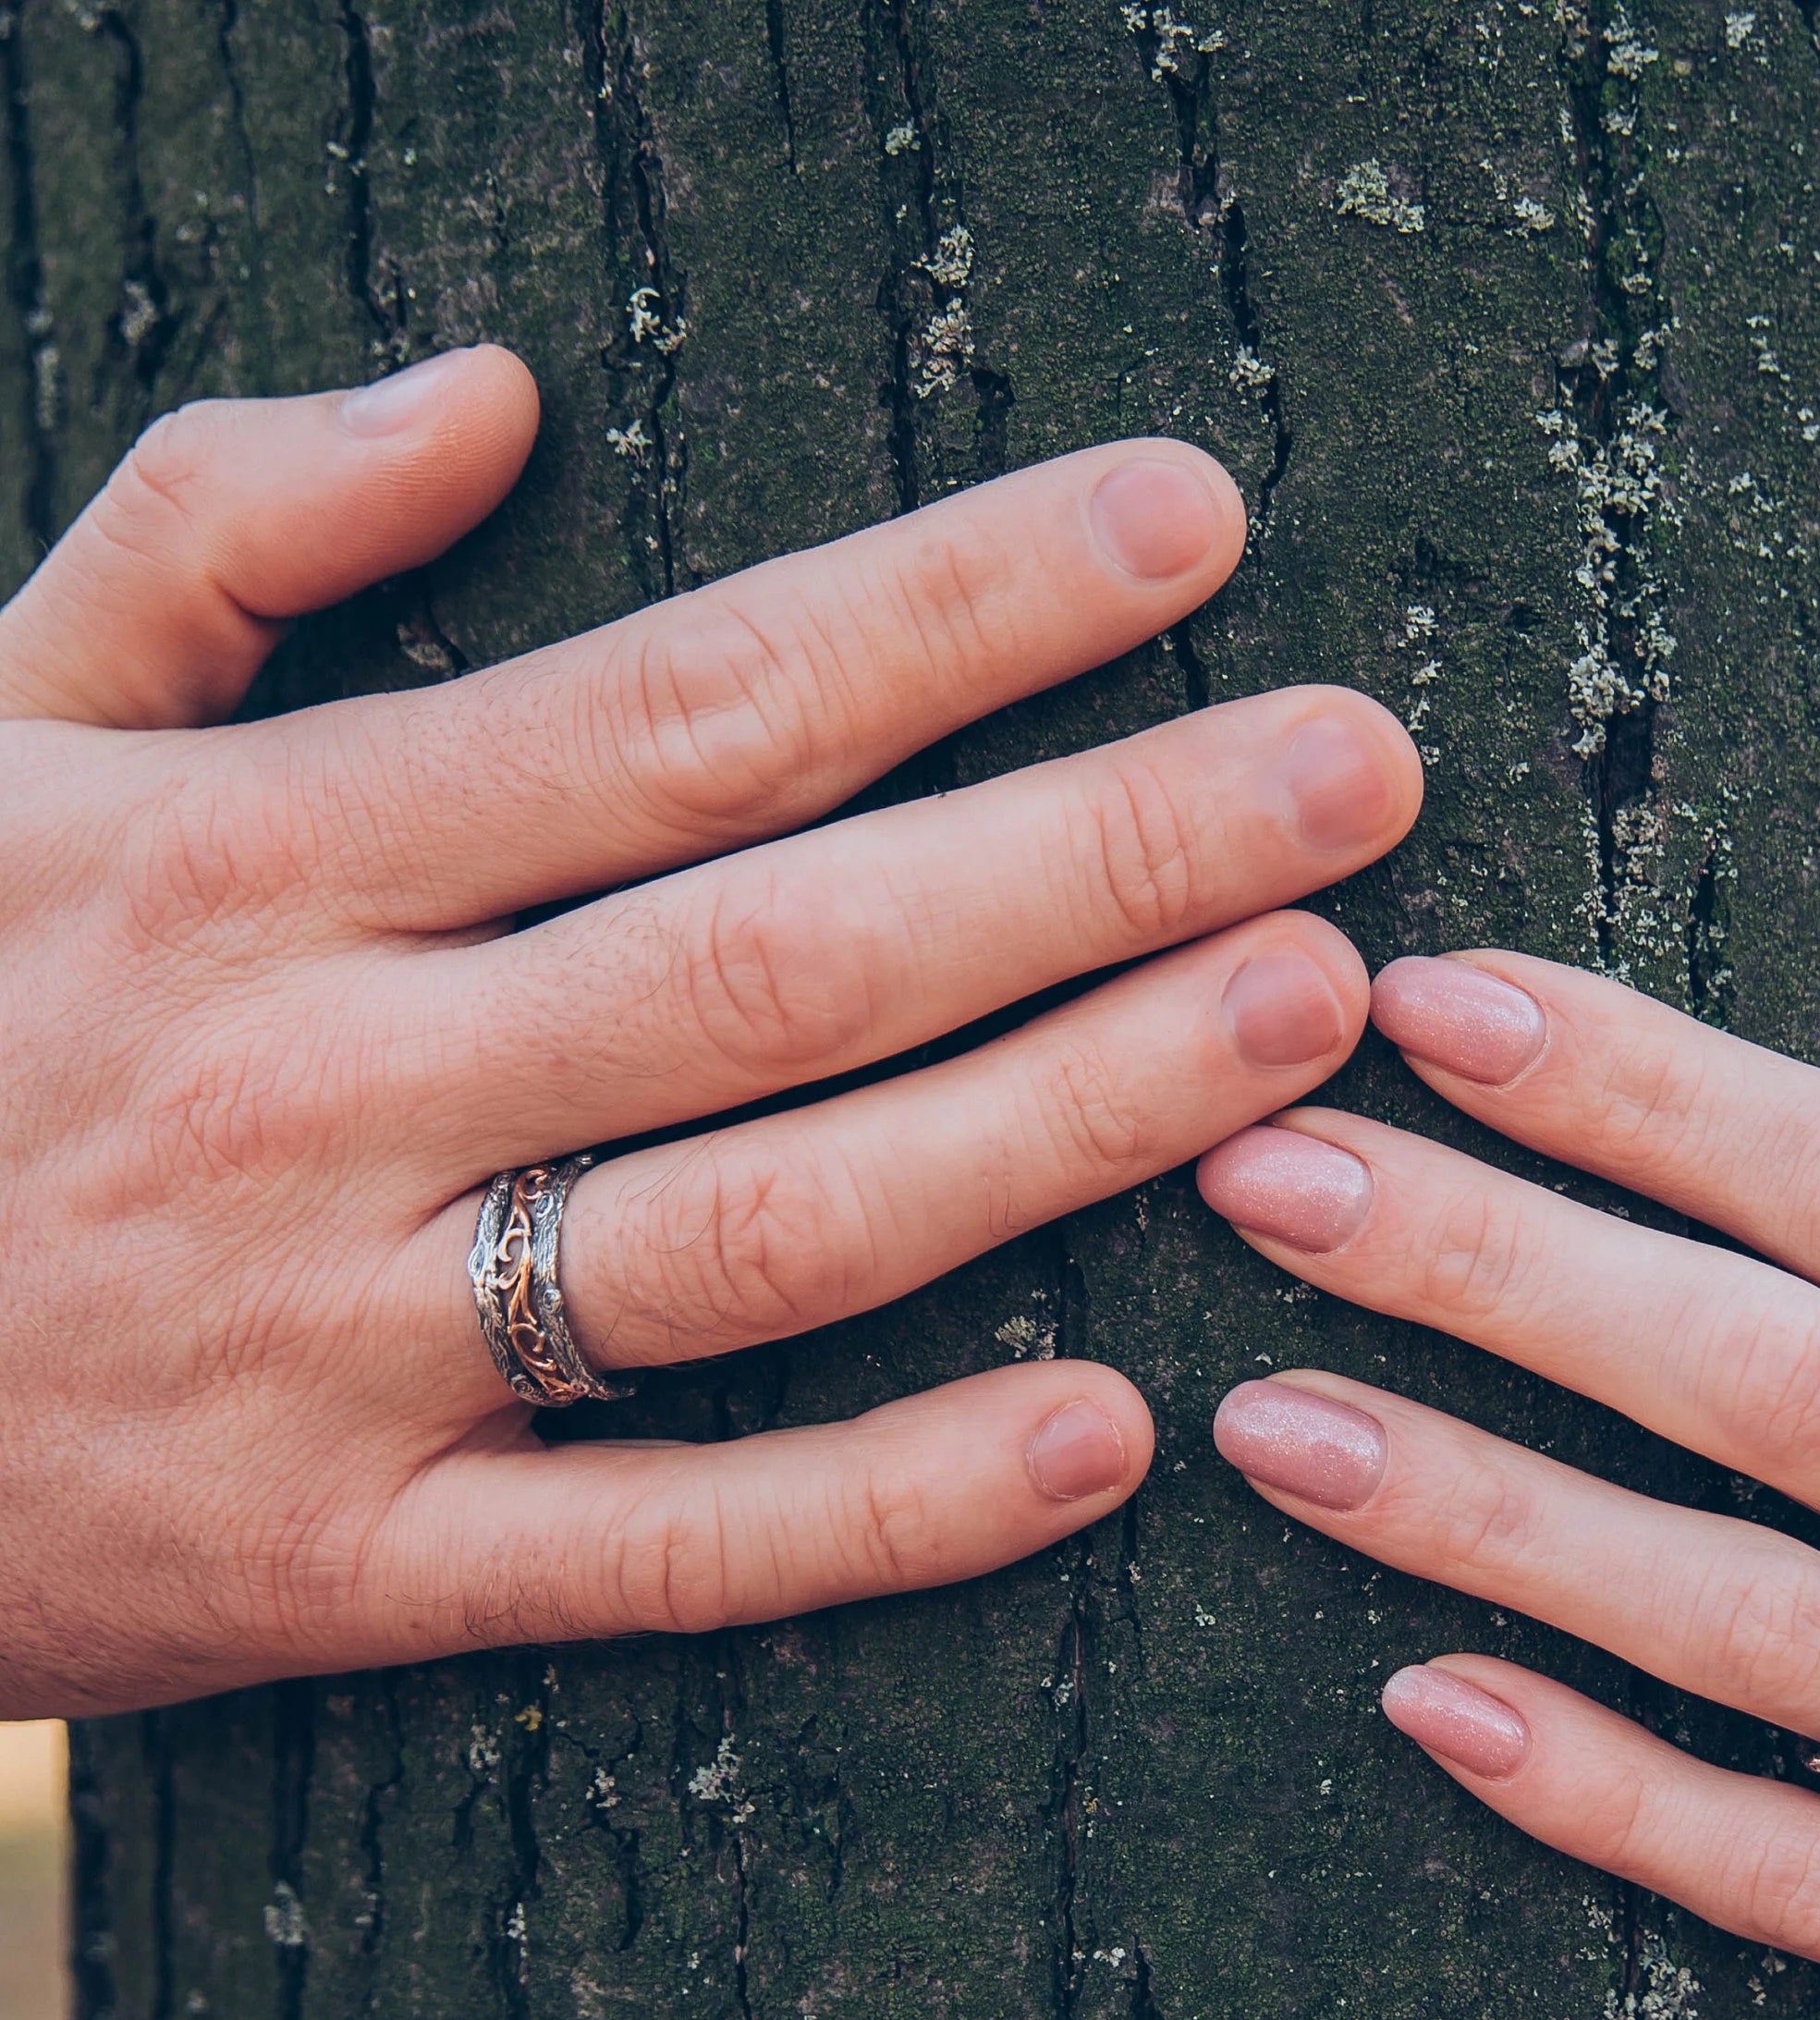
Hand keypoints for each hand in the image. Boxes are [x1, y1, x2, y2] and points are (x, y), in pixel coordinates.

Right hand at [0, 347, 1417, 1713]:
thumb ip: (206, 535)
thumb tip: (482, 399)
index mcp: (252, 858)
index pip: (685, 703)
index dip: (957, 611)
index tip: (1188, 529)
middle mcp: (328, 1088)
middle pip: (791, 952)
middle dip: (1101, 852)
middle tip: (1358, 785)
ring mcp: (349, 1346)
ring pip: (771, 1231)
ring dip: (1060, 1124)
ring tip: (1295, 1023)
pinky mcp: (350, 1565)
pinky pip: (661, 1547)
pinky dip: (886, 1505)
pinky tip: (1103, 1435)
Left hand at [1197, 883, 1819, 2019]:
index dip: (1644, 1091)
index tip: (1432, 1005)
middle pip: (1772, 1378)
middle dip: (1498, 1263)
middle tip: (1259, 1176)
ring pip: (1751, 1623)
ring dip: (1488, 1513)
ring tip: (1266, 1424)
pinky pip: (1804, 1880)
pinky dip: (1610, 1795)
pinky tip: (1427, 1703)